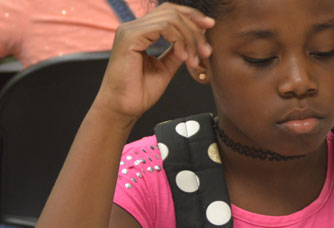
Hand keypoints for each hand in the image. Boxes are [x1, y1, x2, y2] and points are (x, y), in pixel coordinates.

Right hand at [94, 3, 213, 120]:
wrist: (123, 108)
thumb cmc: (140, 92)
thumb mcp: (166, 68)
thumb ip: (177, 52)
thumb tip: (195, 41)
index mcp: (141, 31)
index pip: (169, 12)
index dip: (191, 16)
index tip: (210, 26)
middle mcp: (134, 27)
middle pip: (172, 12)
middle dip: (195, 28)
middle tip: (206, 50)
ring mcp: (130, 30)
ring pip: (171, 19)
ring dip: (190, 38)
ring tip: (195, 60)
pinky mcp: (130, 37)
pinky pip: (163, 28)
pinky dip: (179, 41)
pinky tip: (183, 57)